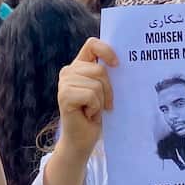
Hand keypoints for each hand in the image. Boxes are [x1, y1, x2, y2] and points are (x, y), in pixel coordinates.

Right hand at [57, 38, 117, 157]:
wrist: (83, 139)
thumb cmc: (96, 114)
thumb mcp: (103, 90)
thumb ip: (105, 75)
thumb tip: (120, 63)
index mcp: (79, 65)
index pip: (92, 44)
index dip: (106, 51)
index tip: (117, 65)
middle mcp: (69, 71)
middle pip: (100, 69)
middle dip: (108, 90)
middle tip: (102, 104)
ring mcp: (64, 83)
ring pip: (96, 84)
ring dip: (101, 101)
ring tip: (93, 110)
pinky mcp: (64, 96)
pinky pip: (91, 95)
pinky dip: (95, 108)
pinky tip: (87, 114)